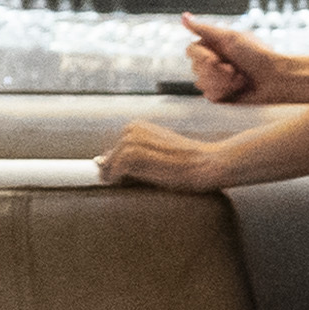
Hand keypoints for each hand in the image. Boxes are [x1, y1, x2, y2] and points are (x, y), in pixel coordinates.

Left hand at [95, 123, 236, 192]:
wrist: (209, 163)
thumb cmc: (189, 163)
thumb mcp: (159, 154)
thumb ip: (134, 157)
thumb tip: (99, 162)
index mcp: (137, 127)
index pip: (114, 152)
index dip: (120, 167)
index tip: (135, 176)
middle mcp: (131, 129)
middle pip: (108, 159)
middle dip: (117, 173)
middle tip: (145, 180)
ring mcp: (131, 140)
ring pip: (109, 165)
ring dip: (118, 178)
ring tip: (145, 182)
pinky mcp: (133, 154)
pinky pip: (113, 171)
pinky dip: (119, 181)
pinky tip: (140, 183)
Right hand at [178, 17, 292, 105]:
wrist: (277, 78)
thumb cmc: (257, 54)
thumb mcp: (230, 38)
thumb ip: (205, 29)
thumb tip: (183, 16)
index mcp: (214, 45)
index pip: (190, 51)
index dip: (201, 57)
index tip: (216, 58)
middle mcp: (213, 61)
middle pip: (195, 68)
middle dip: (216, 71)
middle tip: (235, 69)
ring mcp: (216, 78)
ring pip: (201, 83)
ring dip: (223, 81)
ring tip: (241, 77)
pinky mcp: (222, 94)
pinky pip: (210, 95)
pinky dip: (225, 91)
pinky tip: (240, 87)